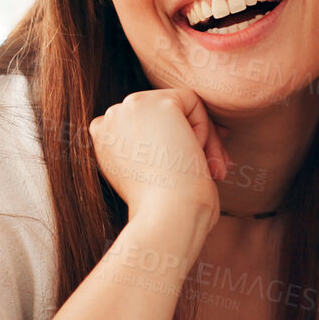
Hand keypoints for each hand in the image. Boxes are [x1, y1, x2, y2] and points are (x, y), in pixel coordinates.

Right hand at [90, 88, 228, 221]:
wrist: (168, 217)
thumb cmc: (165, 211)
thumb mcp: (146, 175)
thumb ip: (149, 150)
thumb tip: (181, 137)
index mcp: (102, 141)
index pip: (142, 127)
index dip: (170, 142)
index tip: (193, 164)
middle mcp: (108, 120)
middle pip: (160, 115)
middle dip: (191, 138)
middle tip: (216, 170)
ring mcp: (130, 108)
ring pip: (177, 107)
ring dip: (200, 137)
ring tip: (212, 169)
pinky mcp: (158, 103)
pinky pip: (192, 102)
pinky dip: (204, 129)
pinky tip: (196, 156)